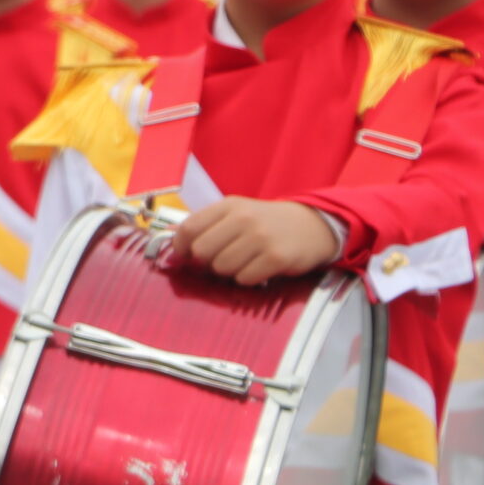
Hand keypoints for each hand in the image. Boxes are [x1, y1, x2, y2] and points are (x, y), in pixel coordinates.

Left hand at [172, 198, 342, 285]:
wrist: (311, 226)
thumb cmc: (266, 222)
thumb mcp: (237, 213)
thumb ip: (206, 223)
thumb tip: (172, 236)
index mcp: (229, 206)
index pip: (189, 228)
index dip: (181, 247)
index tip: (187, 254)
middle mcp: (244, 219)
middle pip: (202, 252)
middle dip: (208, 261)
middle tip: (222, 258)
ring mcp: (261, 238)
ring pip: (222, 268)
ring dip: (229, 271)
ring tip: (244, 262)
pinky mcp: (276, 257)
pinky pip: (244, 278)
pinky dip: (248, 278)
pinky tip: (258, 268)